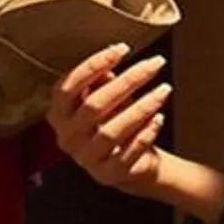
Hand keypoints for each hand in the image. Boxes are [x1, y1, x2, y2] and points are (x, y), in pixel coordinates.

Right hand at [48, 45, 174, 197]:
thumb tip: (113, 52)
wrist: (129, 164)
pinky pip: (128, 152)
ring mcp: (86, 159)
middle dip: (128, 80)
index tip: (122, 48)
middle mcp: (67, 137)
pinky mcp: (108, 175)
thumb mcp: (105, 98)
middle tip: (155, 63)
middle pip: (94, 105)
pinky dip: (145, 134)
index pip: (68, 86)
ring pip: (113, 130)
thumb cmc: (114, 121)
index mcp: (59, 114)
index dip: (93, 65)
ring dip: (142, 107)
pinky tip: (159, 118)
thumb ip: (102, 79)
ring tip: (165, 89)